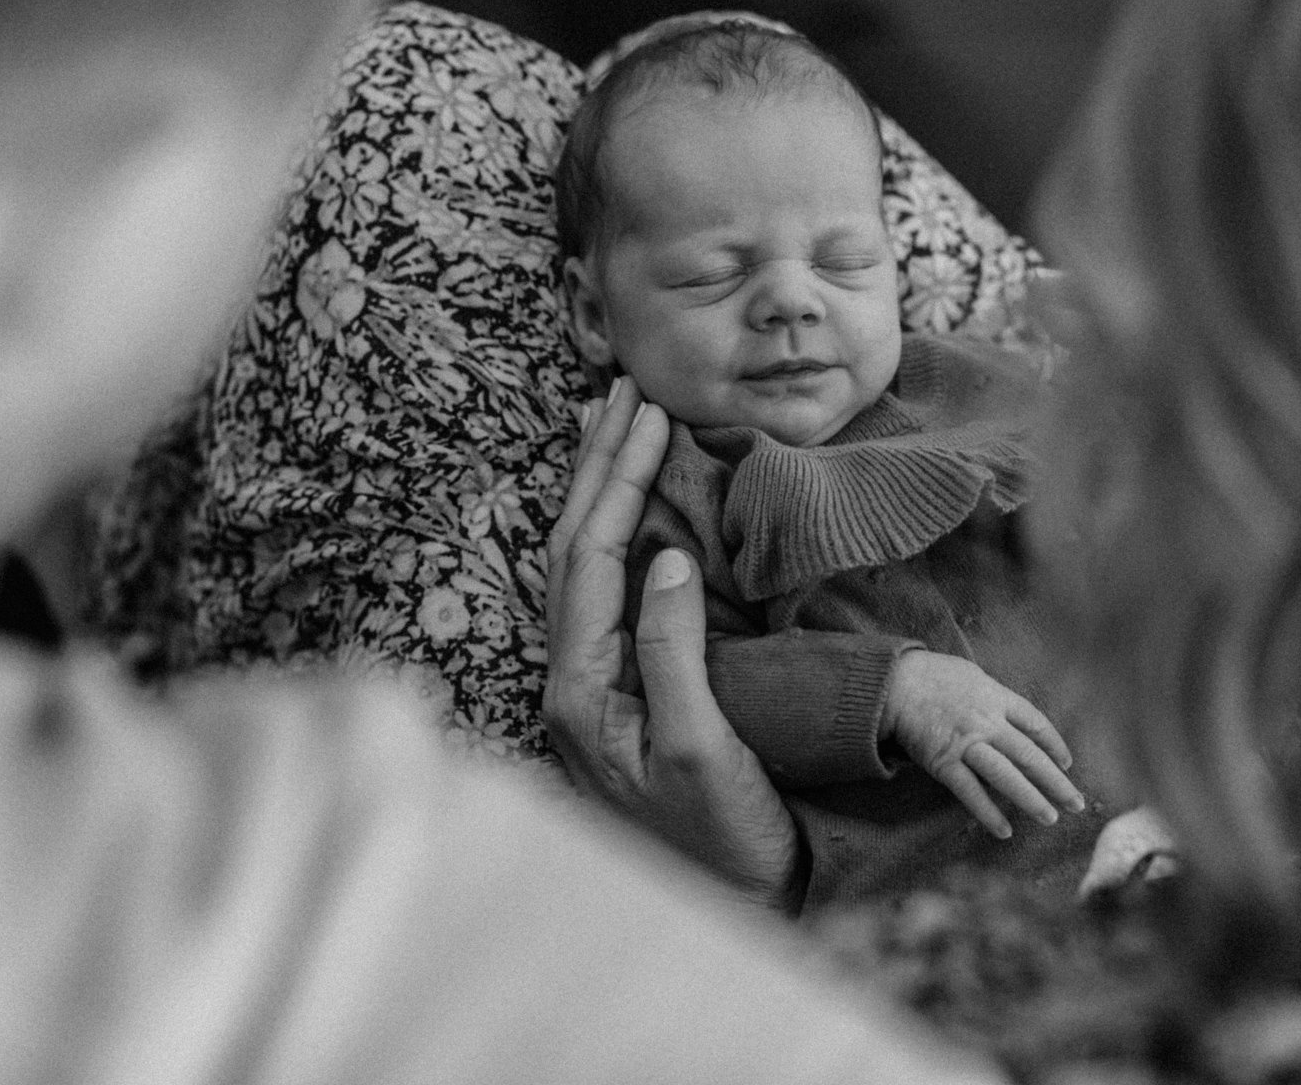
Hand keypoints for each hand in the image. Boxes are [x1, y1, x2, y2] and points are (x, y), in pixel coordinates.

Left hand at [543, 378, 803, 909]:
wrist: (727, 909)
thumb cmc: (720, 841)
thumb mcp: (699, 752)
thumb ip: (672, 656)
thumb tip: (665, 558)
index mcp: (582, 689)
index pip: (592, 559)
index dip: (619, 482)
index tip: (650, 416)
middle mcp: (574, 681)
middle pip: (573, 548)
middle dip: (597, 465)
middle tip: (624, 391)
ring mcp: (594, 687)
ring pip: (584, 566)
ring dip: (600, 491)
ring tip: (616, 424)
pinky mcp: (622, 694)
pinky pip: (608, 592)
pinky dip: (621, 534)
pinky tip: (636, 510)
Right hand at [881, 649, 1085, 838]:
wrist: (894, 683)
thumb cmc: (931, 674)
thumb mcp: (972, 675)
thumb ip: (993, 695)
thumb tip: (1009, 712)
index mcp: (997, 698)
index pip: (1036, 724)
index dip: (1055, 745)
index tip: (1067, 764)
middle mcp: (988, 722)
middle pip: (1030, 755)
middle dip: (1056, 782)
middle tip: (1077, 803)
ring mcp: (967, 744)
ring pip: (1007, 776)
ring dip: (1031, 800)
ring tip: (1052, 819)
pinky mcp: (944, 762)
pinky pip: (971, 792)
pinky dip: (988, 813)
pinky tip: (1005, 831)